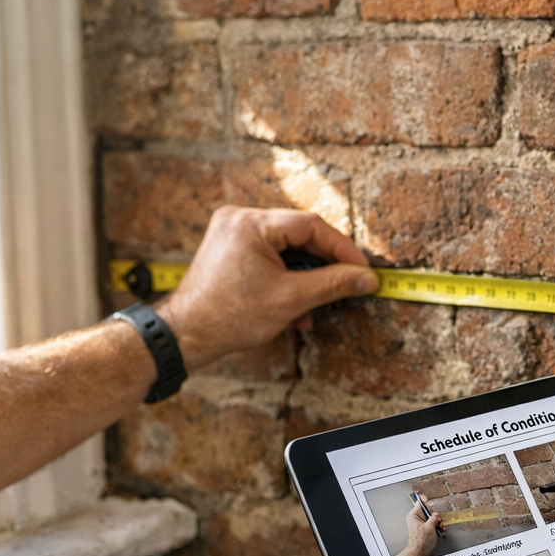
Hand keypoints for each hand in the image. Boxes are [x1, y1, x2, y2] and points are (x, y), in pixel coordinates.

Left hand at [153, 205, 376, 370]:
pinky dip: (286, 277)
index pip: (311, 225)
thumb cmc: (228, 317)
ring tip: (315, 305)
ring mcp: (233, 233)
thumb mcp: (290, 300)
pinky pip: (271, 256)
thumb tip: (366, 279)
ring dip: (306, 276)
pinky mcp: (231, 248)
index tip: (362, 270)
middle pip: (299, 235)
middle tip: (347, 285)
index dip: (343, 249)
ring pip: (287, 248)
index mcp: (251, 224)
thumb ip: (333, 284)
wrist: (187, 335)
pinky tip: (294, 304)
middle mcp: (240, 220)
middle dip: (324, 265)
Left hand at [392, 495, 441, 555]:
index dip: (427, 502)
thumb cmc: (421, 541)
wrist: (419, 552)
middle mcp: (416, 518)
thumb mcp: (430, 527)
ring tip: (440, 527)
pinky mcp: (424, 529)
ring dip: (438, 522)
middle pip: (428, 511)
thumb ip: (434, 518)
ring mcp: (420, 524)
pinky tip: (440, 530)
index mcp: (414, 515)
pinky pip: (432, 524)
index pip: (420, 503)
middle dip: (435, 516)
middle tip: (438, 519)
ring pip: (431, 518)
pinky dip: (437, 527)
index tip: (431, 501)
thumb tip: (436, 515)